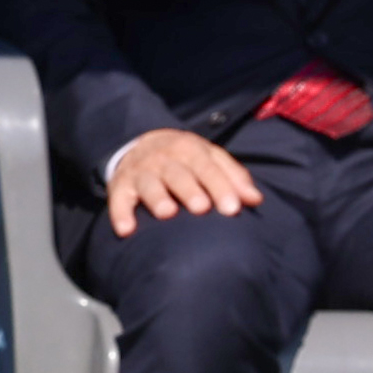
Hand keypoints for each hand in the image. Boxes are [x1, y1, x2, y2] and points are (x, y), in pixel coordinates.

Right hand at [104, 126, 261, 232]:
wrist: (141, 142)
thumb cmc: (186, 159)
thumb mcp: (211, 158)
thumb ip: (234, 177)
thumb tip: (255, 200)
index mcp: (189, 149)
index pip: (207, 168)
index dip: (220, 187)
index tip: (232, 208)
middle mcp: (163, 158)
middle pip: (177, 174)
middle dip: (189, 190)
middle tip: (201, 208)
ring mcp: (140, 172)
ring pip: (148, 183)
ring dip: (157, 197)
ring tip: (167, 213)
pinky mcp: (120, 185)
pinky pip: (117, 199)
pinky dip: (119, 213)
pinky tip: (126, 230)